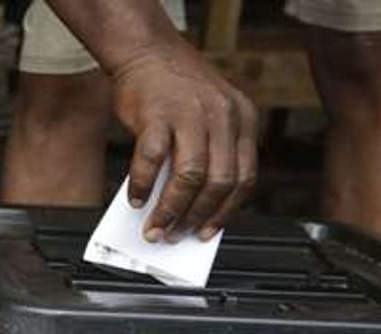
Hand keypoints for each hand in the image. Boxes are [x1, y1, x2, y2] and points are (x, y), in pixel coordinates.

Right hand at [111, 45, 258, 242]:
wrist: (147, 52)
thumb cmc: (173, 89)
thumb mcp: (206, 117)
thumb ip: (207, 155)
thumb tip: (188, 207)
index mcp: (243, 119)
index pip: (244, 178)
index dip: (226, 212)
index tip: (208, 232)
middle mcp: (223, 115)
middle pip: (219, 182)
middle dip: (196, 218)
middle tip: (176, 235)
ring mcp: (191, 114)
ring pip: (190, 177)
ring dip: (171, 210)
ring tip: (155, 227)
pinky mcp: (158, 114)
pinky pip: (152, 160)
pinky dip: (142, 186)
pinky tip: (136, 198)